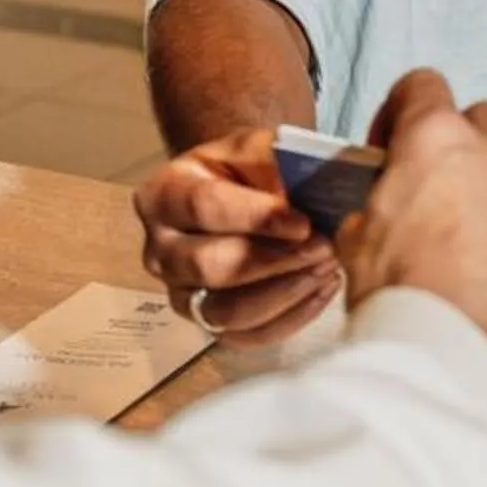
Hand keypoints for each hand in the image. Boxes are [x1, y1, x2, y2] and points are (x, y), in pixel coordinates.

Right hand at [133, 129, 339, 346]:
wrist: (238, 196)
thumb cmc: (245, 171)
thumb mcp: (254, 149)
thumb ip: (279, 159)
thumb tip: (322, 180)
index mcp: (163, 195)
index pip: (203, 208)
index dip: (256, 218)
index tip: (304, 223)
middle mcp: (160, 250)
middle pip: (209, 267)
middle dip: (274, 261)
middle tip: (324, 247)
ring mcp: (180, 294)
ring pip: (225, 312)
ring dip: (284, 293)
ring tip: (326, 268)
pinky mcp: (207, 326)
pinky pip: (246, 337)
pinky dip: (290, 318)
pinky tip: (321, 289)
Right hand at [334, 70, 486, 388]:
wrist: (449, 356)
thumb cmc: (399, 294)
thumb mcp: (355, 240)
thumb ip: (372, 209)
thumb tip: (375, 217)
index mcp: (437, 141)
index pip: (423, 86)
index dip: (402, 111)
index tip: (391, 144)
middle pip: (486, 121)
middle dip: (463, 144)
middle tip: (435, 184)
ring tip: (463, 246)